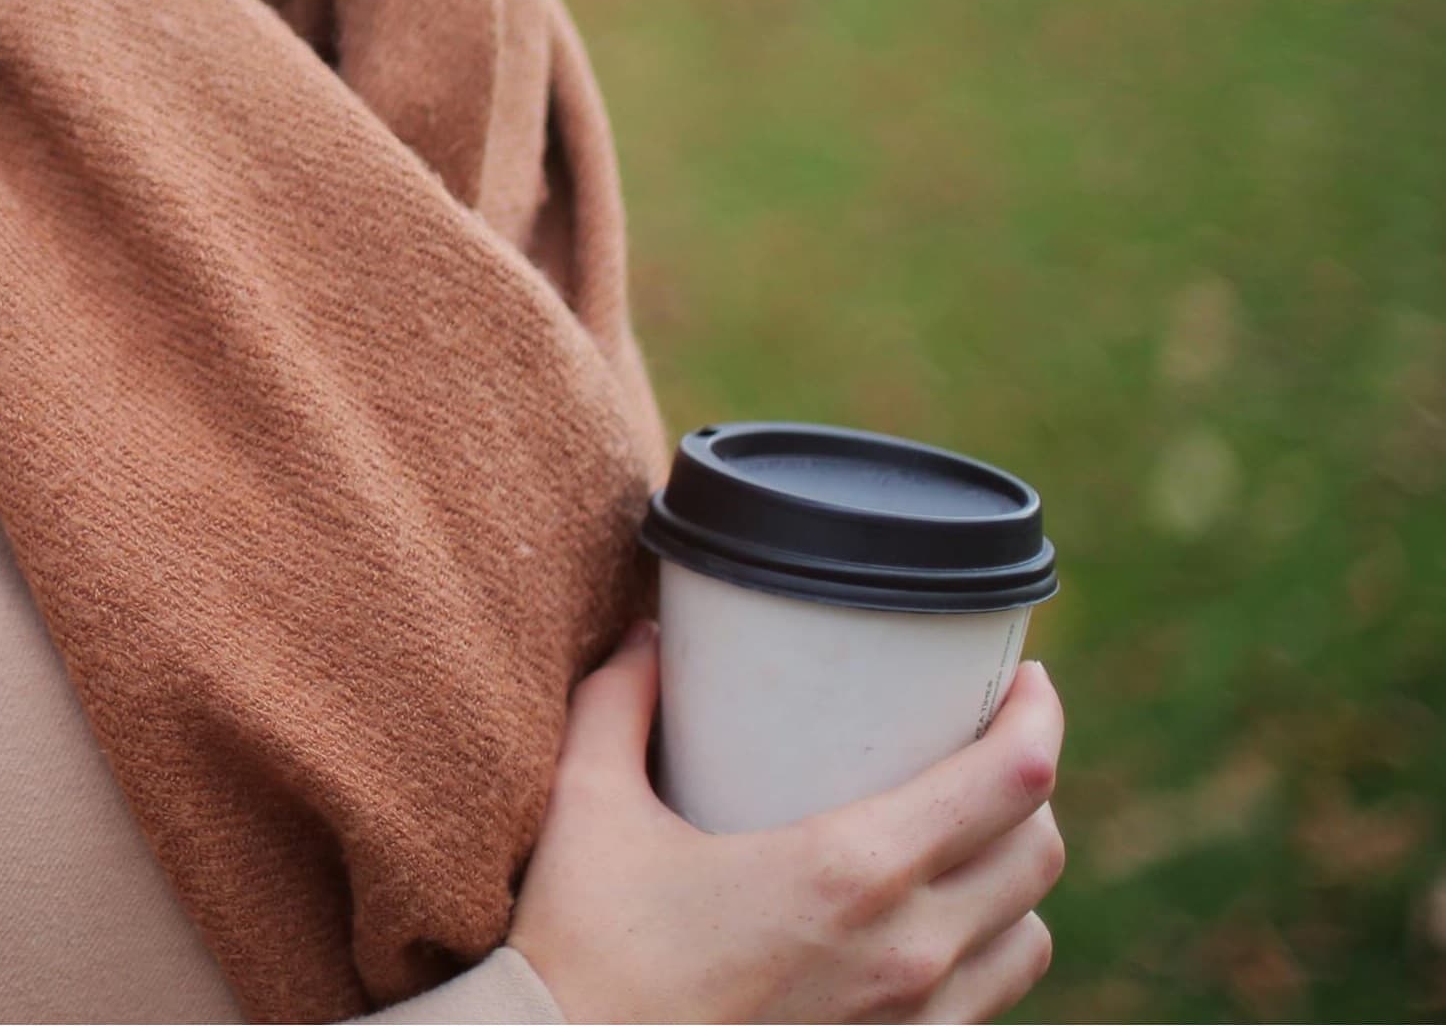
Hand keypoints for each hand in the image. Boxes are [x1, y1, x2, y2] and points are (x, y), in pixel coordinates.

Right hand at [508, 624, 1065, 1022]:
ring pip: (1029, 939)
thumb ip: (617, 702)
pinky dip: (984, 956)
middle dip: (1028, 788)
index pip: (1008, 783)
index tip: (1024, 681)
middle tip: (981, 746)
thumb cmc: (586, 952)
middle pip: (1037, 855)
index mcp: (848, 872)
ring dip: (1013, 882)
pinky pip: (987, 1007)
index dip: (1038, 719)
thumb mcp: (588, 807)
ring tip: (966, 843)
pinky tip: (929, 932)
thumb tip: (649, 635)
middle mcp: (905, 953)